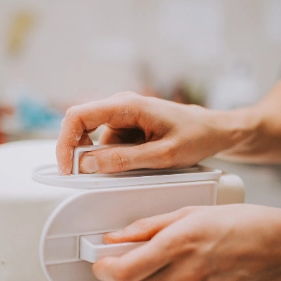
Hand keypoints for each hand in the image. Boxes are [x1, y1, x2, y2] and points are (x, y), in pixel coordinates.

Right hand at [56, 92, 238, 174]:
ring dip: (102, 158)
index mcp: (127, 105)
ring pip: (95, 139)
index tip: (67, 167)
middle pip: (81, 125)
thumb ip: (123, 160)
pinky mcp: (127, 126)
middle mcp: (120, 105)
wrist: (215, 130)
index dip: (65, 142)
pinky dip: (113, 157)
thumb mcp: (162, 155)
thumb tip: (88, 164)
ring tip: (136, 166)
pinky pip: (108, 143)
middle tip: (89, 175)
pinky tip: (138, 161)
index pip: (78, 116)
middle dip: (80, 152)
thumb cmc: (196, 135)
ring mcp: (123, 115)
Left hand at [92, 204, 280, 280]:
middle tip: (119, 267)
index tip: (100, 263)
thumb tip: (117, 236)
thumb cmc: (242, 223)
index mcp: (178, 244)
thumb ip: (148, 226)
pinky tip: (194, 271)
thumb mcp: (190, 212)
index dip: (104, 270)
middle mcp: (186, 273)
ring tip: (171, 261)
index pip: (125, 271)